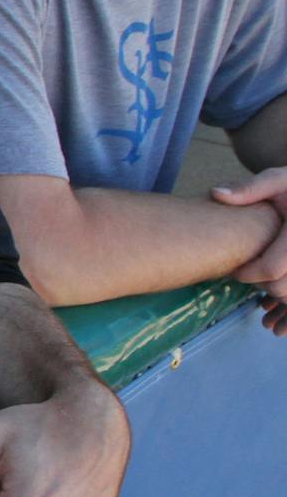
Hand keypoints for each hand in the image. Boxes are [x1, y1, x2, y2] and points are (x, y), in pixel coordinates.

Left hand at [212, 175, 286, 332]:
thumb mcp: (279, 179)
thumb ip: (251, 188)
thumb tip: (216, 194)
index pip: (272, 268)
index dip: (247, 274)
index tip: (232, 272)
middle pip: (285, 287)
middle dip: (264, 289)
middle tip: (247, 281)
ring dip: (284, 309)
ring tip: (267, 312)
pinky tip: (280, 318)